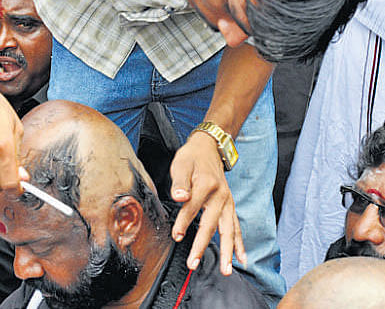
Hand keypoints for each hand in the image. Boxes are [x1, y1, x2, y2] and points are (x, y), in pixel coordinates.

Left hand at [170, 131, 245, 275]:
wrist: (210, 148)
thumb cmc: (192, 158)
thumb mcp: (181, 164)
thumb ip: (180, 182)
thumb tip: (179, 197)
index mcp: (206, 185)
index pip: (192, 208)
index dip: (183, 222)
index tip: (176, 236)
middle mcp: (220, 196)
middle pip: (212, 224)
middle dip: (203, 245)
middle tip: (194, 263)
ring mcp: (228, 202)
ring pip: (229, 230)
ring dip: (228, 251)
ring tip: (226, 270)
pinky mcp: (230, 206)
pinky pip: (236, 227)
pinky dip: (239, 243)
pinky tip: (242, 259)